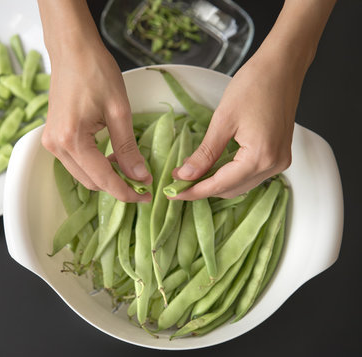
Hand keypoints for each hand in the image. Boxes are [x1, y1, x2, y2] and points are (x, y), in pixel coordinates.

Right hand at [39, 0, 151, 201]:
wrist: (72, 50)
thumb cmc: (96, 72)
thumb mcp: (119, 111)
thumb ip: (127, 148)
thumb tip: (140, 176)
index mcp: (72, 140)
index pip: (102, 179)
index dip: (126, 191)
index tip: (146, 196)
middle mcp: (56, 146)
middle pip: (90, 182)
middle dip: (117, 185)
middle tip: (142, 181)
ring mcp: (51, 142)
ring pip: (82, 174)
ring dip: (105, 176)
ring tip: (129, 167)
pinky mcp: (53, 137)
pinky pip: (75, 162)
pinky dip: (94, 165)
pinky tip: (111, 156)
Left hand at [169, 50, 297, 199]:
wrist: (283, 66)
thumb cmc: (254, 85)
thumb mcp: (222, 120)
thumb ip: (205, 153)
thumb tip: (185, 175)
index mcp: (260, 157)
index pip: (220, 185)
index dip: (193, 191)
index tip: (171, 193)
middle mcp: (273, 165)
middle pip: (231, 189)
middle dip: (203, 188)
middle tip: (177, 182)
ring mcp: (280, 161)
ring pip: (241, 185)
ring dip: (216, 183)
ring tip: (190, 176)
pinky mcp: (279, 154)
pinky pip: (251, 174)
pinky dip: (230, 175)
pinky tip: (213, 168)